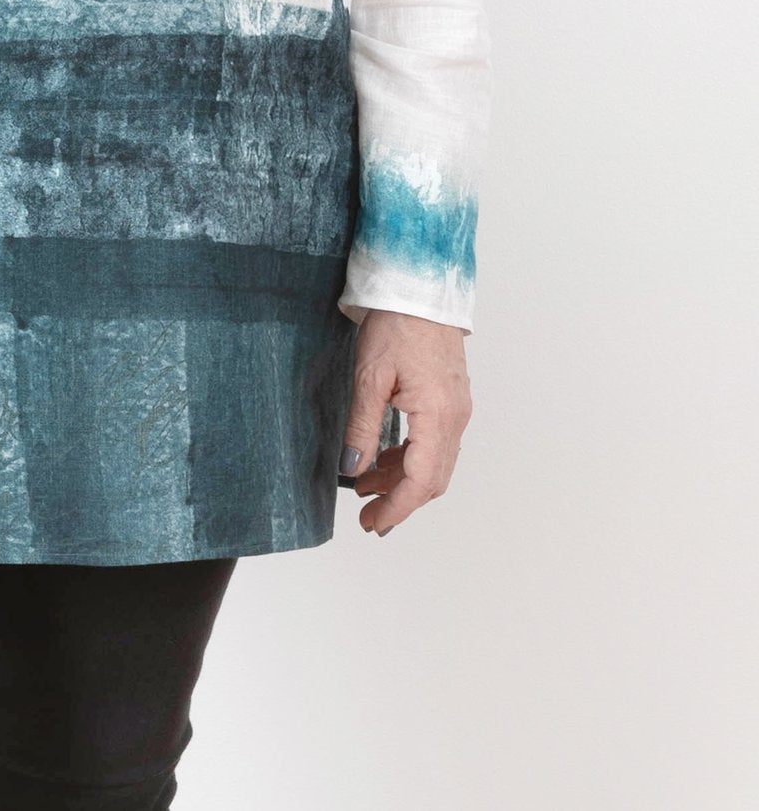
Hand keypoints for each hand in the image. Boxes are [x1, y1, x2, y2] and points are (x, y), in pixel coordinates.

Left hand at [339, 310, 471, 537]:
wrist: (421, 287)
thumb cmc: (397, 324)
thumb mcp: (369, 376)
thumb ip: (362, 427)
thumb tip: (352, 467)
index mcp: (437, 415)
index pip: (420, 482)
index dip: (396, 508)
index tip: (372, 523)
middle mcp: (455, 417)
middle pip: (432, 479)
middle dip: (400, 500)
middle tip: (367, 514)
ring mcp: (457, 408)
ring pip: (435, 462)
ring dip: (404, 479)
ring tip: (366, 485)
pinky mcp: (452, 398)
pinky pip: (437, 442)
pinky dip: (412, 457)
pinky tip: (385, 457)